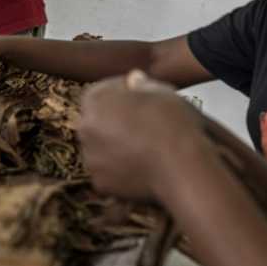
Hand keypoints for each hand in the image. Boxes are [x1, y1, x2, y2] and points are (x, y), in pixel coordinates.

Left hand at [77, 71, 209, 201]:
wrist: (180, 166)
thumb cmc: (172, 123)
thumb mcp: (161, 90)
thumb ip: (141, 84)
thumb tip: (135, 81)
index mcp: (95, 100)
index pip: (102, 91)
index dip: (122, 92)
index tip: (139, 96)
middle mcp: (85, 129)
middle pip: (98, 122)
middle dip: (115, 121)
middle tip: (143, 123)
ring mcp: (91, 159)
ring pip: (103, 149)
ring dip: (117, 146)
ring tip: (145, 147)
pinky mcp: (102, 184)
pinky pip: (110, 173)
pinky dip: (122, 171)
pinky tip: (143, 166)